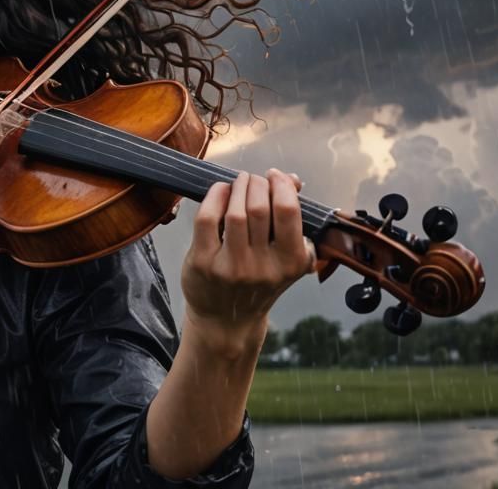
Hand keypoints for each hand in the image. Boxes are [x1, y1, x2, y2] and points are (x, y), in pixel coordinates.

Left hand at [181, 168, 315, 353]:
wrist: (227, 320)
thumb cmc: (258, 281)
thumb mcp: (284, 255)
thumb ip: (291, 217)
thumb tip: (292, 179)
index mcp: (291, 262)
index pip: (289, 211)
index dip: (281, 185)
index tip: (274, 176)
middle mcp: (263, 267)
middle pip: (260, 207)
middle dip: (256, 183)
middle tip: (252, 179)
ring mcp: (232, 267)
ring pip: (235, 212)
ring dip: (237, 187)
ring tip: (239, 182)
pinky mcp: (204, 264)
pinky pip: (208, 219)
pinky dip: (214, 197)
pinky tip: (219, 192)